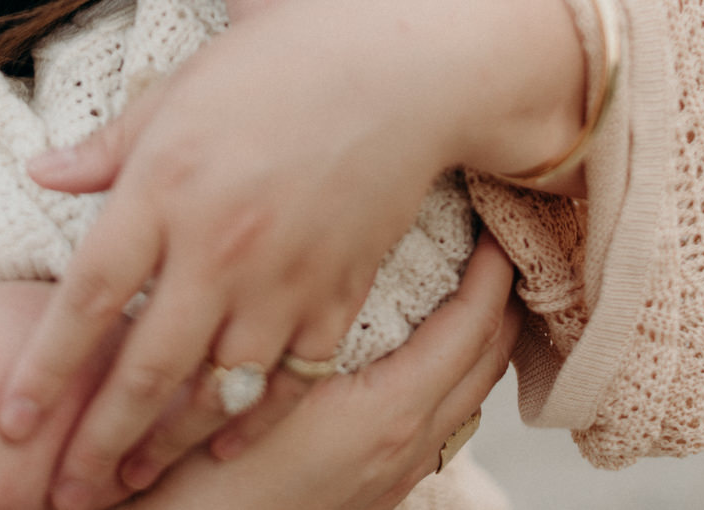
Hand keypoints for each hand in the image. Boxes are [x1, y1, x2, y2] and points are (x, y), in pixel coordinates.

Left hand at [0, 0, 454, 509]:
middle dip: (99, 440)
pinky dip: (255, 422)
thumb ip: (111, 145)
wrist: (401, 69)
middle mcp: (217, 244)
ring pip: (215, 389)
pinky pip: (289, 379)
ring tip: (133, 479)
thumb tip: (41, 173)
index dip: (44, 368)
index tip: (13, 419)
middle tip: (67, 496)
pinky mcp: (337, 292)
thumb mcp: (182, 87)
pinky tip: (224, 444)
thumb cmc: (282, 62)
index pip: (87, 297)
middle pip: (145, 366)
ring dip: (168, 442)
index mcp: (165, 184)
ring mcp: (282, 277)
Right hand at [134, 232, 520, 509]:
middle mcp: (407, 445)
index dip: (492, 268)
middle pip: (487, 358)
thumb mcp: (253, 374)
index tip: (492, 221)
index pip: (475, 324)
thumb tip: (335, 235)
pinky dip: (447, 371)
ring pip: (466, 392)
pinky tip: (412, 344)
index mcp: (391, 411)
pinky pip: (438, 420)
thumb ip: (300, 308)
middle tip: (487, 237)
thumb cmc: (205, 467)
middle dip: (498, 295)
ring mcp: (395, 472)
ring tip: (459, 279)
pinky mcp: (374, 488)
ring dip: (474, 335)